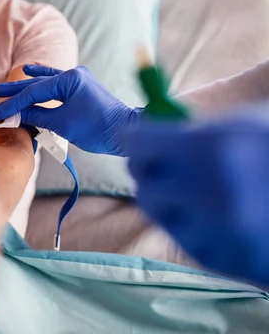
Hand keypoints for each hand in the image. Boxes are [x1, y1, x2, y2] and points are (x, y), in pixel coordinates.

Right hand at [0, 65, 139, 155]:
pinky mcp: (80, 87)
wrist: (126, 132)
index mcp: (70, 80)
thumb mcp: (63, 124)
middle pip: (37, 84)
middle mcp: (74, 75)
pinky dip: (42, 80)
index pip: (34, 92)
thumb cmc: (98, 128)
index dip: (14, 103)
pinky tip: (29, 70)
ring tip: (5, 87)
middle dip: (15, 92)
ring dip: (25, 87)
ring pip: (45, 83)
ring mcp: (78, 79)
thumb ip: (37, 116)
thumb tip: (16, 114)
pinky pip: (56, 82)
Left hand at [122, 105, 268, 284]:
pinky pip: (187, 239)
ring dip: (167, 198)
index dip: (136, 138)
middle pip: (144, 183)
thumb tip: (155, 126)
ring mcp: (217, 232)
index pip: (140, 144)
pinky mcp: (226, 261)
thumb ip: (197, 127)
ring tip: (189, 188)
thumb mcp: (247, 123)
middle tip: (157, 162)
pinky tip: (211, 213)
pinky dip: (191, 224)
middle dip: (148, 169)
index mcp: (213, 147)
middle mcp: (207, 193)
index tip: (137, 136)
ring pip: (161, 214)